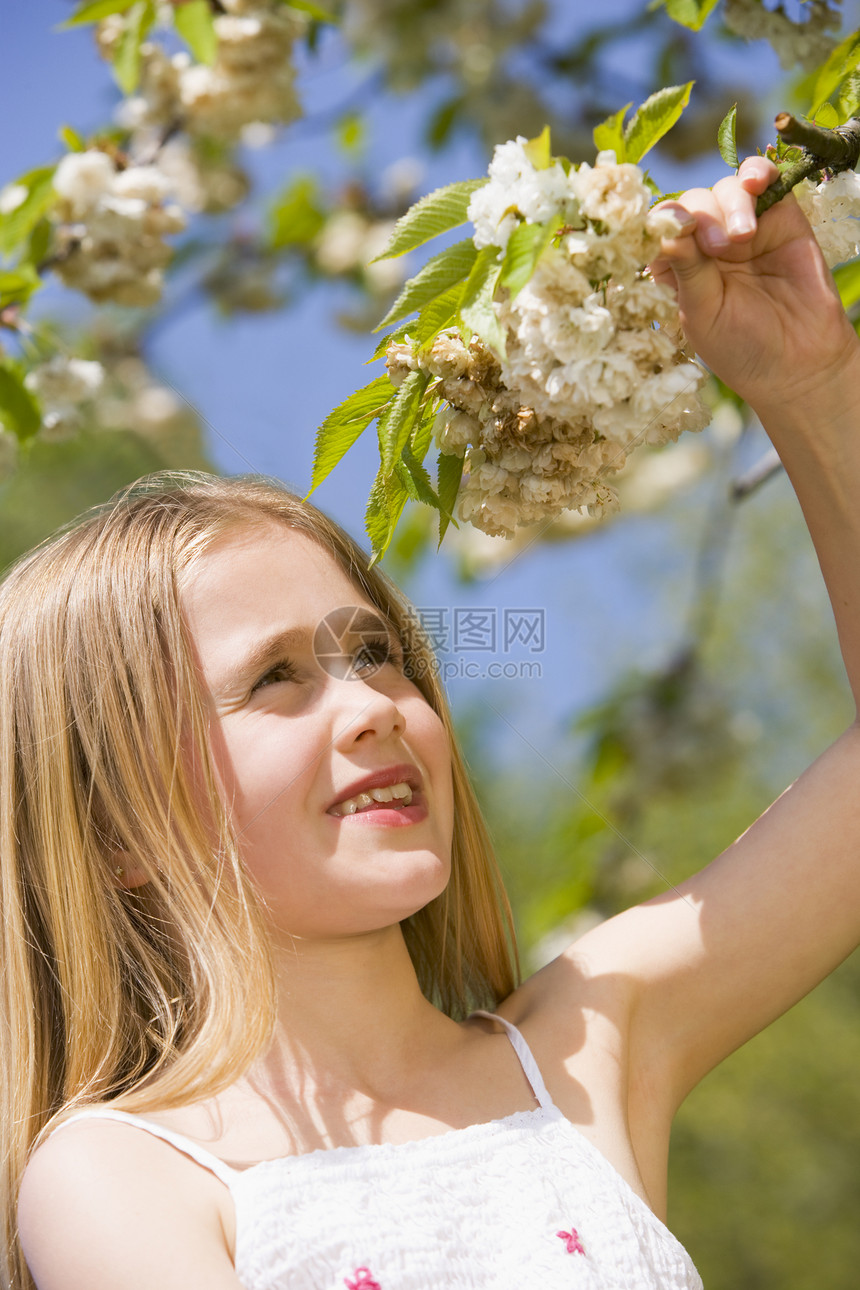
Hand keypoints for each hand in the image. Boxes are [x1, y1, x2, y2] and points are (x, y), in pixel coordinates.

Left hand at [650, 156, 858, 411]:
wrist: (798, 362)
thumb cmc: (741, 346)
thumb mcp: (703, 312)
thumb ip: (686, 268)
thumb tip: (664, 225)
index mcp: (680, 268)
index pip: (661, 230)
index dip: (663, 223)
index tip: (670, 229)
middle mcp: (707, 244)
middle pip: (693, 204)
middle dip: (702, 218)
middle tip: (719, 249)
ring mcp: (743, 228)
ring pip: (724, 190)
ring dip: (730, 204)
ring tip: (742, 237)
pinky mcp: (780, 217)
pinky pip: (763, 180)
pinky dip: (756, 172)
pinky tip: (755, 182)